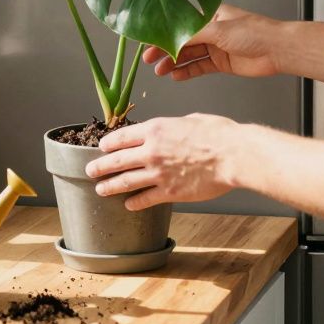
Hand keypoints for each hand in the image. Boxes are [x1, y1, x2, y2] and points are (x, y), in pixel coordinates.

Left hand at [84, 114, 241, 210]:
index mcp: (155, 129)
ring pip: (125, 181)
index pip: (121, 137)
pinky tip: (128, 204)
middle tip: (90, 170)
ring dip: (110, 186)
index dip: (108, 144)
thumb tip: (173, 128)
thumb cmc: (218, 133)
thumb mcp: (191, 119)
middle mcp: (151, 151)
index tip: (101, 147)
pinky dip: (134, 202)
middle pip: (116, 160)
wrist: (233, 155)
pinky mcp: (169, 191)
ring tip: (100, 189)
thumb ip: (175, 126)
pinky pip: (145, 198)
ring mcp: (158, 173)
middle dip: (100, 166)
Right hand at [143, 4, 280, 80]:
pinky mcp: (221, 63)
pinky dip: (187, 72)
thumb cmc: (254, 32)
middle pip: (182, 40)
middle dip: (165, 49)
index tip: (149, 40)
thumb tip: (171, 38)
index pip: (180, 23)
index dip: (164, 31)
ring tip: (161, 71)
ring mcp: (215, 47)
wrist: (277, 50)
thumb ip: (193, 34)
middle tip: (150, 59)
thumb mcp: (219, 30)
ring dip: (174, 62)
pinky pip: (199, 67)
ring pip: (189, 55)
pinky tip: (176, 76)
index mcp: (210, 15)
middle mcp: (211, 30)